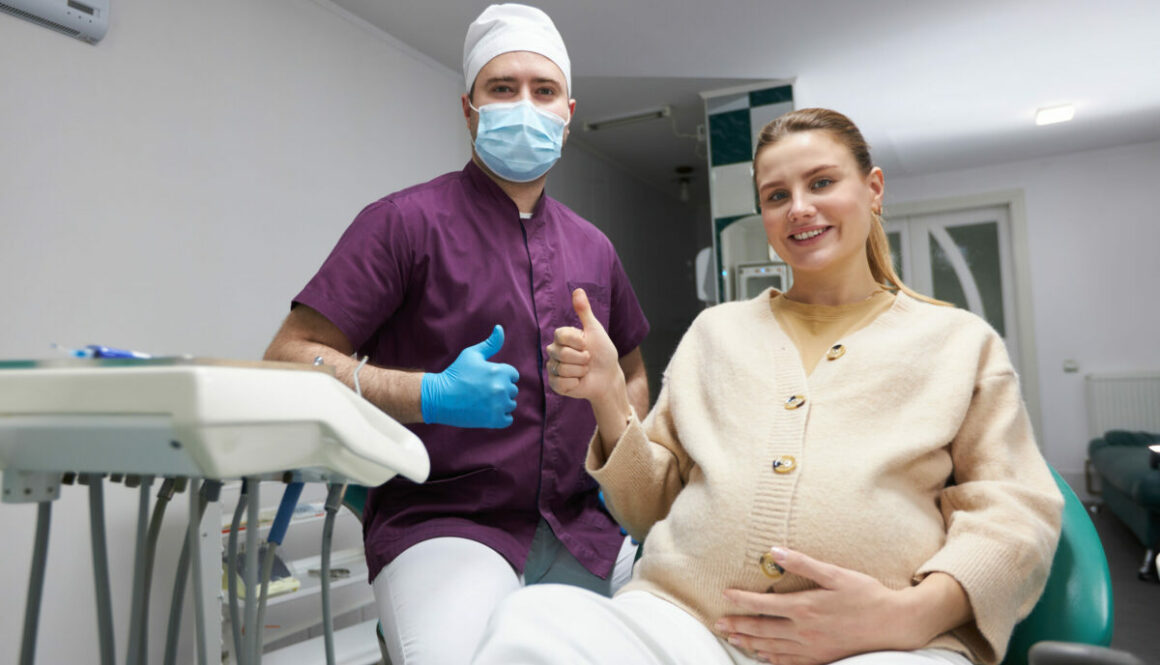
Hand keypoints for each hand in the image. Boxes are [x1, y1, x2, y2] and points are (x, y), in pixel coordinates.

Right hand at [420, 325, 518, 427]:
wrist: (439, 397)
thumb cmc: (455, 374)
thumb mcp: (471, 354)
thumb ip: (490, 343)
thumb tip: (500, 328)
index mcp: (500, 370)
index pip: (513, 375)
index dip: (501, 377)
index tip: (486, 380)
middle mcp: (502, 387)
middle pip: (512, 390)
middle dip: (500, 390)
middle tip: (481, 391)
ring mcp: (499, 405)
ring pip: (510, 404)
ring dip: (500, 404)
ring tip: (482, 402)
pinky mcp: (495, 420)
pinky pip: (508, 419)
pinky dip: (500, 417)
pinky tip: (486, 412)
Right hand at [546, 289, 623, 405]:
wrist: (608, 376)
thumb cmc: (602, 352)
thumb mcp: (595, 330)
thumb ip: (584, 311)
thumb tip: (578, 290)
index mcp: (561, 337)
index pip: (561, 335)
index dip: (578, 341)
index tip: (587, 344)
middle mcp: (554, 351)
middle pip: (562, 353)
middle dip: (582, 358)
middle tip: (588, 360)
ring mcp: (553, 368)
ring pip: (562, 368)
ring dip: (580, 371)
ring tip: (584, 370)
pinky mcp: (555, 384)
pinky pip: (560, 383)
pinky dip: (575, 383)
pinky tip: (578, 381)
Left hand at [717, 548, 931, 664]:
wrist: (895, 624)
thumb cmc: (867, 595)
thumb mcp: (835, 574)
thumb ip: (803, 563)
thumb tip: (775, 551)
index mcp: (804, 607)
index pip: (763, 604)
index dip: (741, 600)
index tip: (725, 595)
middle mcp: (804, 631)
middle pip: (762, 630)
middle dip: (738, 626)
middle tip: (719, 624)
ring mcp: (812, 649)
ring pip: (772, 648)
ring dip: (749, 643)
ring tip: (733, 638)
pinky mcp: (822, 659)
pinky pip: (790, 663)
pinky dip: (773, 659)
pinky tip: (763, 656)